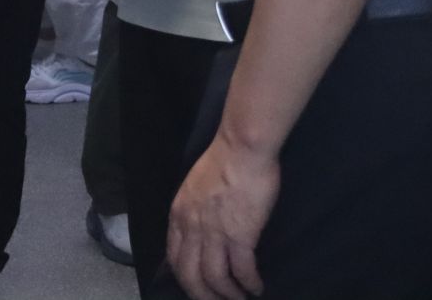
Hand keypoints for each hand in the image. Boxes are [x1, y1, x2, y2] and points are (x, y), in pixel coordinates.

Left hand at [168, 133, 277, 299]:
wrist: (242, 148)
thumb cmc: (224, 160)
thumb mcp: (194, 187)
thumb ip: (193, 211)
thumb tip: (201, 230)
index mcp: (179, 215)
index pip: (174, 258)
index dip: (185, 279)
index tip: (198, 288)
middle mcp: (192, 227)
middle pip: (191, 276)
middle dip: (204, 296)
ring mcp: (215, 232)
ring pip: (215, 279)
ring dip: (229, 295)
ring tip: (241, 298)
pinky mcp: (241, 235)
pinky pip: (242, 270)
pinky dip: (250, 283)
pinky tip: (257, 287)